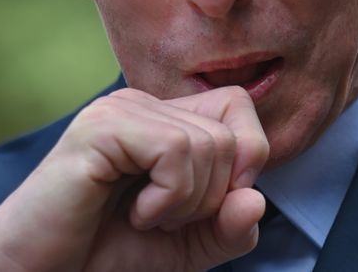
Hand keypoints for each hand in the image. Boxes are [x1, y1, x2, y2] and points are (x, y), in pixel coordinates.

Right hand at [0, 85, 269, 271]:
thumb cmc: (104, 254)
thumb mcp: (186, 247)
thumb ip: (229, 228)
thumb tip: (256, 200)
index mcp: (163, 118)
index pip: (238, 108)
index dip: (244, 161)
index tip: (206, 206)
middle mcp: (141, 103)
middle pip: (230, 132)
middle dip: (212, 195)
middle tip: (164, 218)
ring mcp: (119, 110)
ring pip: (208, 143)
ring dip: (187, 201)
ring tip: (145, 217)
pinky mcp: (101, 128)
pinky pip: (175, 150)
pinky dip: (168, 197)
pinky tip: (135, 212)